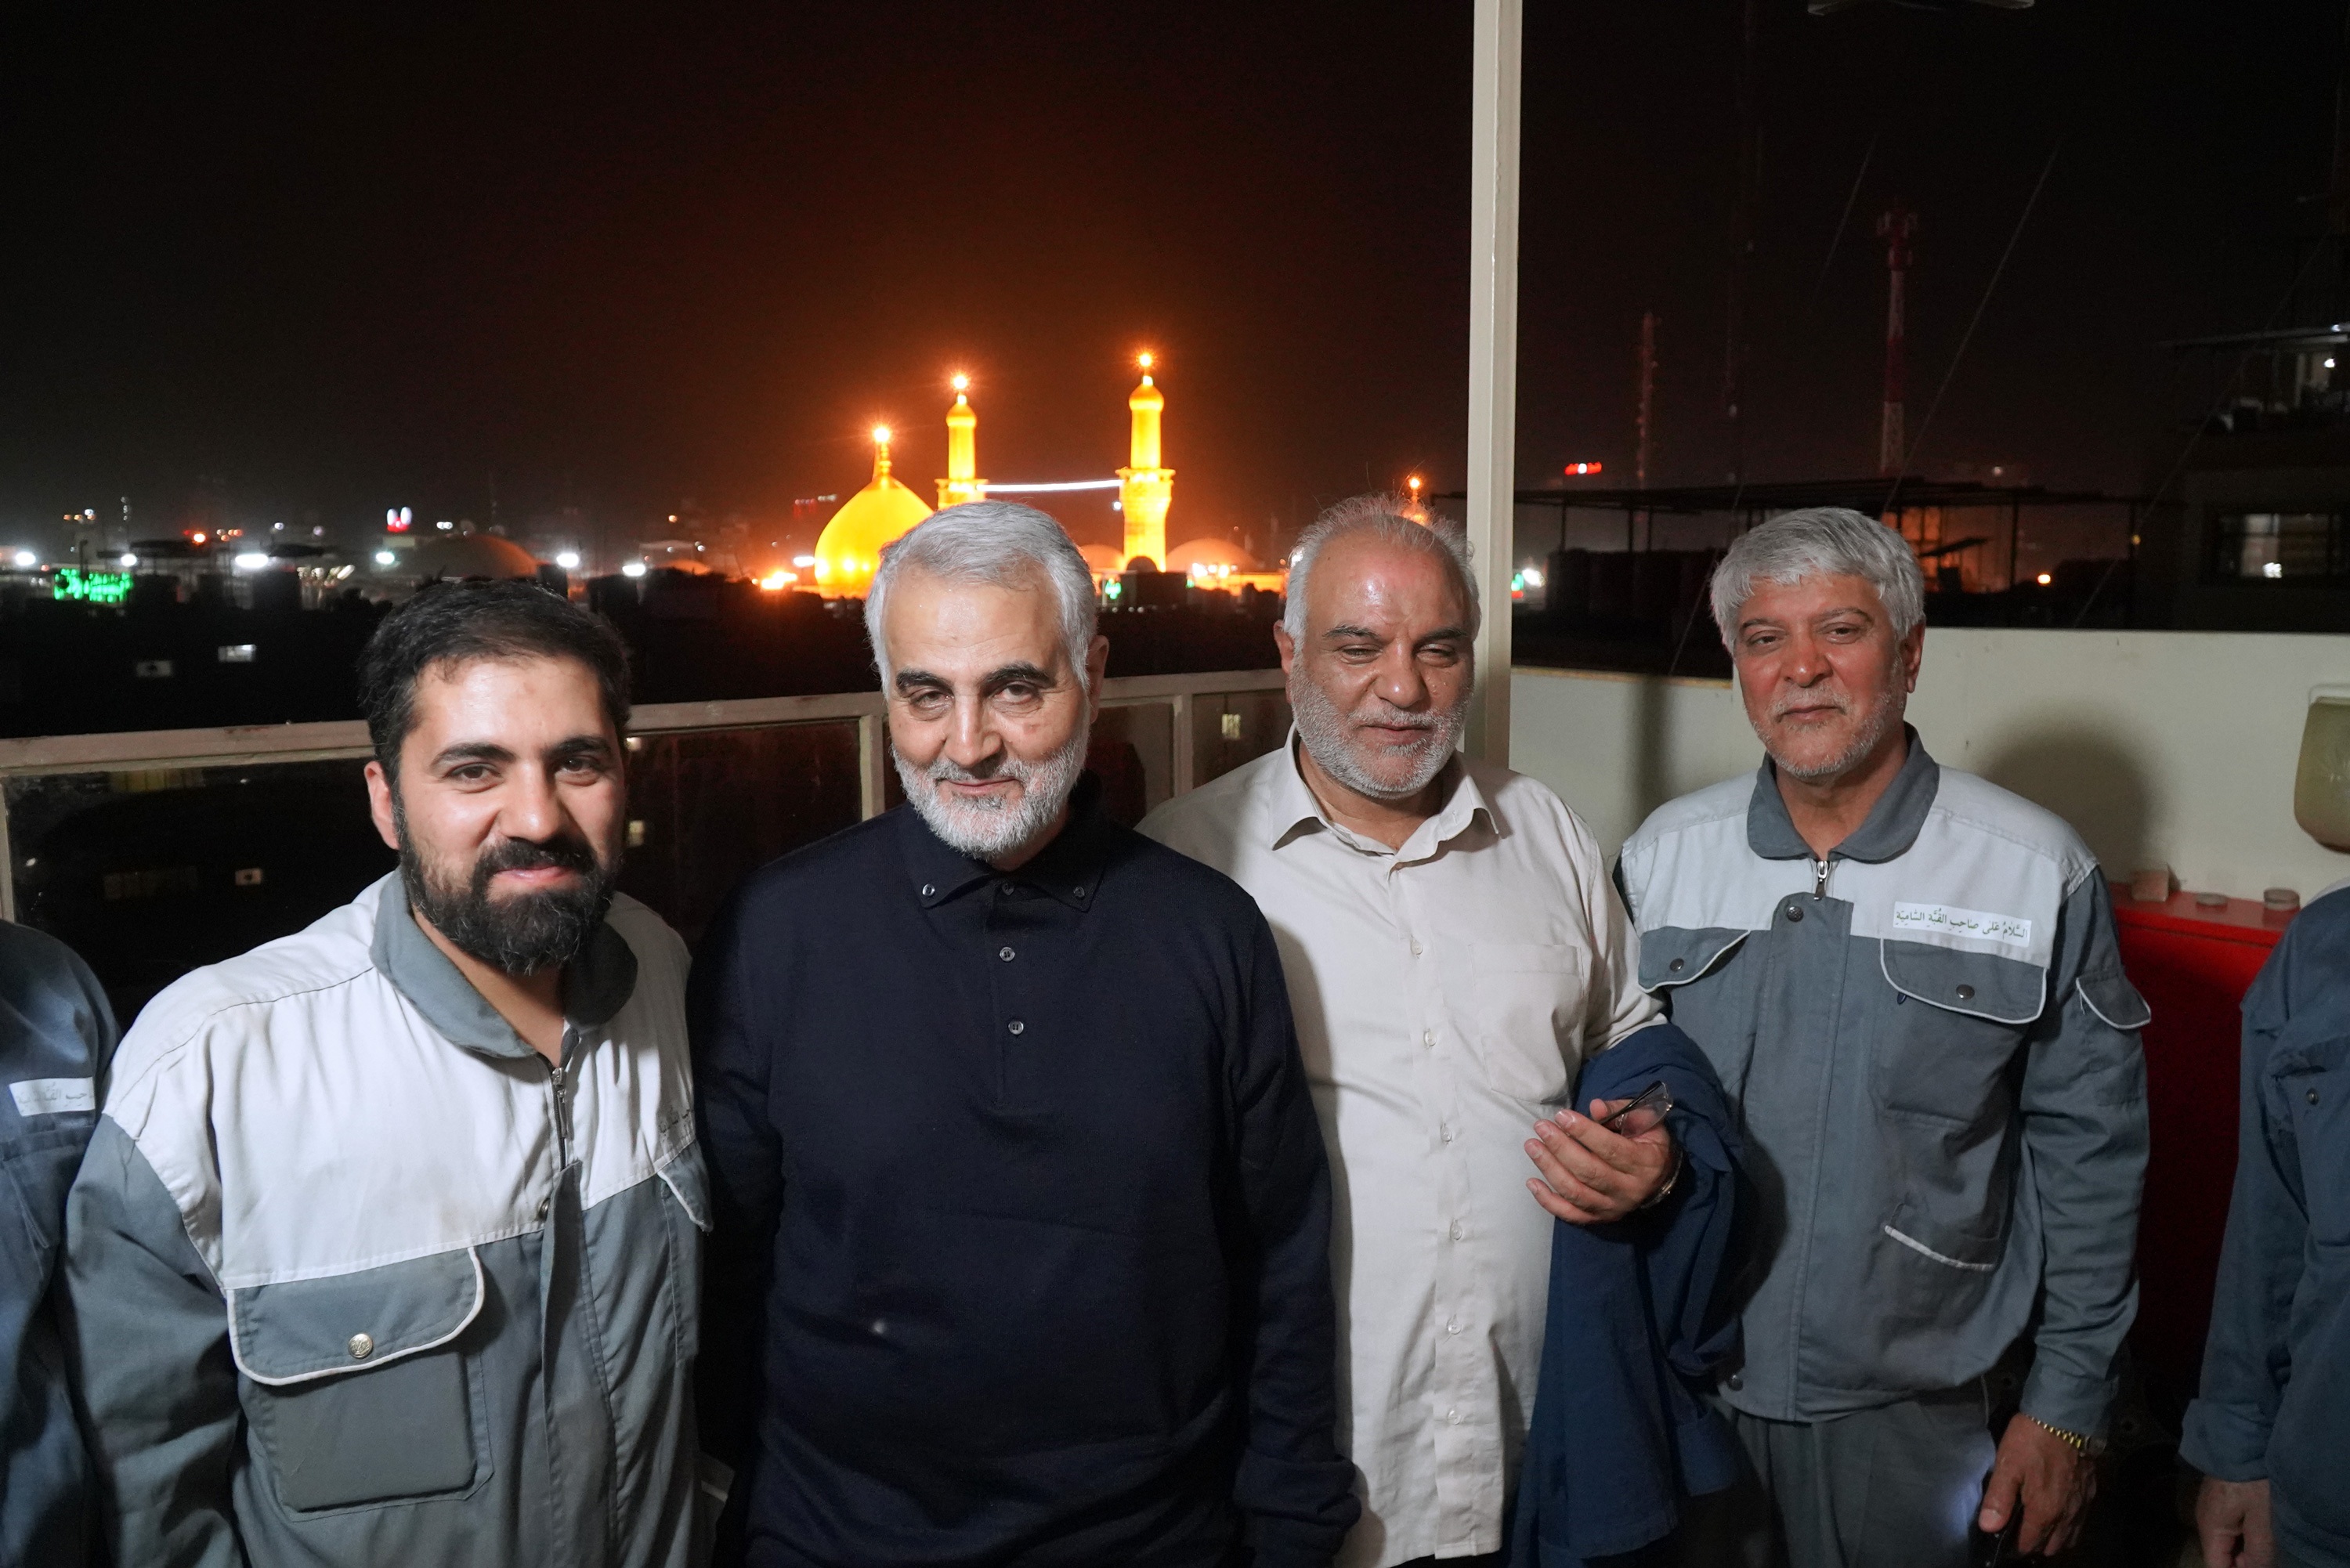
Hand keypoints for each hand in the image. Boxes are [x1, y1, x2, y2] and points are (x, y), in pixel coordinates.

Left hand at [1523, 1097, 1675, 1223]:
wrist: (1659, 1178)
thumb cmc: (1647, 1142)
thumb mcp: (1644, 1121)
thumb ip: (1621, 1111)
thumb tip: (1595, 1107)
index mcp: (1645, 1163)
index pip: (1611, 1149)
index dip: (1585, 1132)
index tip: (1562, 1116)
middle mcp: (1629, 1190)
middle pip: (1589, 1172)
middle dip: (1561, 1148)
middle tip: (1541, 1127)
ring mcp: (1612, 1207)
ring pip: (1576, 1193)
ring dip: (1550, 1169)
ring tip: (1532, 1146)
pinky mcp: (1598, 1218)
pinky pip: (1570, 1214)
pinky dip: (1548, 1201)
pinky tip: (1532, 1182)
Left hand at [1976, 1414, 2094, 1556]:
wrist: (2067, 1417)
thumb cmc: (2032, 1440)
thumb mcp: (2007, 1465)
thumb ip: (1998, 1499)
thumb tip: (1987, 1527)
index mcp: (2044, 1512)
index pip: (2030, 1544)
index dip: (2016, 1547)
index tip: (2005, 1542)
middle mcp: (2066, 1515)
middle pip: (2052, 1546)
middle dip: (2036, 1545)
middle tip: (2020, 1534)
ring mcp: (2082, 1505)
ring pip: (2069, 1537)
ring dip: (2054, 1538)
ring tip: (2039, 1528)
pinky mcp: (2091, 1492)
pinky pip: (2081, 1522)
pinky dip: (2070, 1526)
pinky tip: (2059, 1514)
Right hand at [2195, 1476, 2273, 1567]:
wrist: (2242, 1434)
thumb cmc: (2252, 1479)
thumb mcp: (2262, 1519)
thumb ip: (2258, 1552)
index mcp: (2211, 1528)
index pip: (2216, 1566)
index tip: (2258, 1563)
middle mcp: (2204, 1519)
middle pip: (2222, 1554)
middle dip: (2243, 1560)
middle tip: (2269, 1551)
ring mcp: (2211, 1505)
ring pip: (2227, 1539)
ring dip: (2246, 1545)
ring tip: (2268, 1537)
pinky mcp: (2220, 1495)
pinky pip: (2230, 1524)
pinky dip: (2245, 1531)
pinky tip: (2262, 1523)